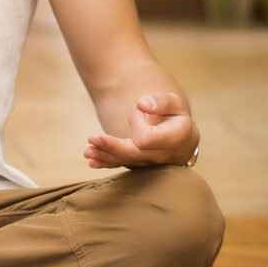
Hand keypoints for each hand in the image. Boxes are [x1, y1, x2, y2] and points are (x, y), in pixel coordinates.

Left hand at [83, 91, 198, 168]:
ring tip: (87, 150)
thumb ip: (160, 101)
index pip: (147, 138)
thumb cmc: (174, 116)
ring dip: (104, 155)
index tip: (139, 108)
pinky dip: (106, 162)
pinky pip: (122, 165)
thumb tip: (142, 104)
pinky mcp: (138, 165)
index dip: (138, 123)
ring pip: (125, 161)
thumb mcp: (174, 103)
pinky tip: (92, 161)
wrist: (180, 137)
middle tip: (92, 138)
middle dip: (111, 146)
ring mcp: (150, 164)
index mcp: (175, 139)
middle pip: (133, 154)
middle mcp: (162, 156)